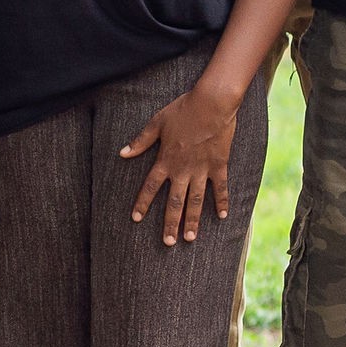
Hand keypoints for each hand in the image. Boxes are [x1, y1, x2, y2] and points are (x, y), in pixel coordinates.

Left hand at [123, 79, 240, 245]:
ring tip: (190, 238)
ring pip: (196, 200)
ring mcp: (202, 169)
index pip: (150, 186)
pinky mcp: (219, 165)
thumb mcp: (157, 123)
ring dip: (192, 220)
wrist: (212, 103)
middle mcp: (183, 169)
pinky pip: (220, 188)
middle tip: (168, 242)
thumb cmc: (183, 110)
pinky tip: (222, 217)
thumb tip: (122, 153)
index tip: (135, 219)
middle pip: (174, 201)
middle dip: (170, 223)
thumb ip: (140, 141)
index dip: (142, 203)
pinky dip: (222, 202)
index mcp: (166, 160)